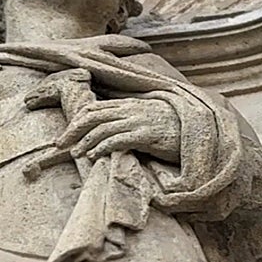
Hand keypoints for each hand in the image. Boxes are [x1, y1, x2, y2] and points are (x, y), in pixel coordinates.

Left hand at [57, 98, 180, 161]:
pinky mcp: (147, 134)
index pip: (95, 107)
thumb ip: (130, 122)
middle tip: (59, 145)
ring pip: (102, 127)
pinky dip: (102, 147)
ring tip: (75, 153)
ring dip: (85, 141)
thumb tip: (110, 134)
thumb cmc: (175, 130)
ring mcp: (140, 120)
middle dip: (73, 130)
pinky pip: (118, 139)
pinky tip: (94, 156)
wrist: (202, 132)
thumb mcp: (150, 121)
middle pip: (93, 115)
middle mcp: (132, 109)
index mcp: (131, 105)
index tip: (65, 135)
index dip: (76, 120)